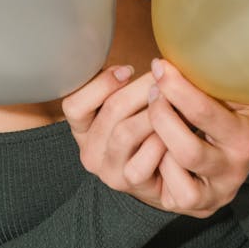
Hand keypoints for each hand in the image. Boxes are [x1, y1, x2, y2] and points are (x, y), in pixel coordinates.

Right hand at [61, 66, 169, 210]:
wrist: (164, 174)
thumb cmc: (145, 129)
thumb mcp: (126, 106)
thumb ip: (122, 86)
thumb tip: (149, 63)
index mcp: (82, 129)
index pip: (74, 105)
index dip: (102, 83)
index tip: (128, 69)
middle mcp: (90, 152)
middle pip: (110, 111)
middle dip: (141, 89)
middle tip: (164, 78)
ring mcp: (109, 171)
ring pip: (125, 132)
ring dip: (153, 112)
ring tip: (171, 100)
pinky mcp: (131, 184)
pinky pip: (144, 159)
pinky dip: (160, 141)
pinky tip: (174, 131)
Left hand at [147, 59, 248, 218]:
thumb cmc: (236, 111)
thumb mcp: (236, 93)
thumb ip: (210, 80)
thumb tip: (171, 59)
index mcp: (246, 136)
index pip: (204, 113)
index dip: (176, 88)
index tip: (159, 67)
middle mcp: (233, 169)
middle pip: (187, 150)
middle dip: (161, 117)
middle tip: (152, 92)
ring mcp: (216, 192)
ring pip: (176, 174)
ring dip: (157, 143)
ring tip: (154, 119)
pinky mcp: (199, 206)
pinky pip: (171, 194)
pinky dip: (160, 168)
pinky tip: (159, 148)